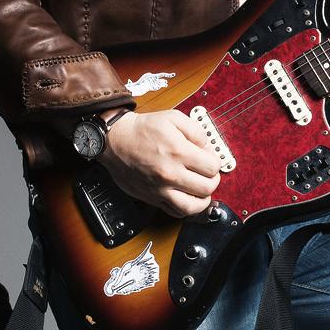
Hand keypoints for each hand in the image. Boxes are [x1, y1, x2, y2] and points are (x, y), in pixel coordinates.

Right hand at [98, 109, 221, 217]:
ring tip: (201, 190)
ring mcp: (161, 189)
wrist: (114, 140)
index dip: (215, 162)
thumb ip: (195, 130)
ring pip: (193, 206)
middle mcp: (170, 173)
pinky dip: (186, 209)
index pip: (212, 167)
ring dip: (203, 199)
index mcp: (178, 152)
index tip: (209, 158)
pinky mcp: (152, 197)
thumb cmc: (141, 129)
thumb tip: (206, 145)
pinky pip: (175, 212)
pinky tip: (187, 198)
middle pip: (207, 187)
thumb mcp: (172, 117)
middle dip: (212, 179)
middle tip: (207, 173)